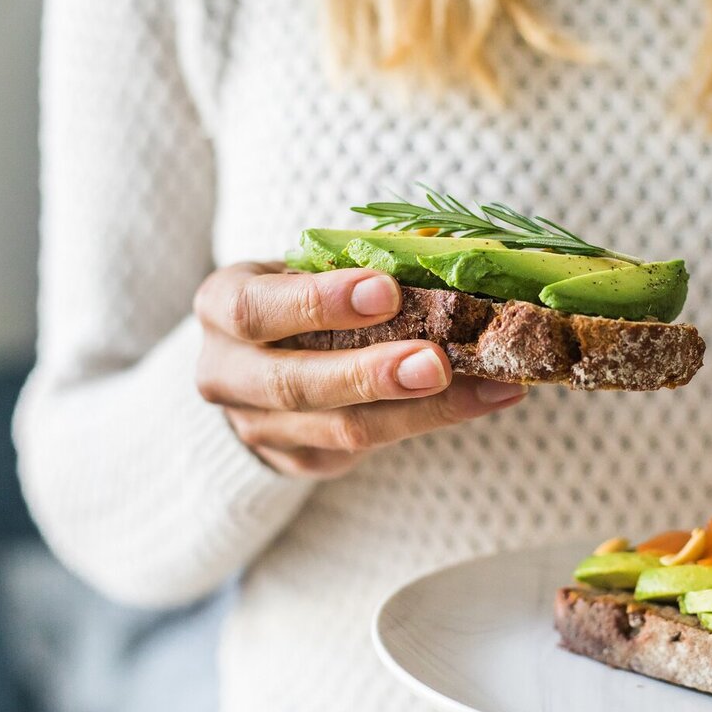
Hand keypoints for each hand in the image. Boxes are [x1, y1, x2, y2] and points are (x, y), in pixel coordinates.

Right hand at [194, 262, 527, 477]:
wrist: (257, 362)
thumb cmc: (296, 297)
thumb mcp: (307, 267)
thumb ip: (359, 261)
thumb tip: (443, 250)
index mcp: (221, 307)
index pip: (256, 309)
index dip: (318, 303)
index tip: (387, 291)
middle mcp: (226, 373)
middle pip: (294, 385)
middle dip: (371, 375)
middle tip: (437, 362)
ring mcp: (258, 427)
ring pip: (341, 430)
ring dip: (421, 410)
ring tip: (489, 386)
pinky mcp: (297, 461)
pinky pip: (367, 450)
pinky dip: (430, 422)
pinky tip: (484, 398)